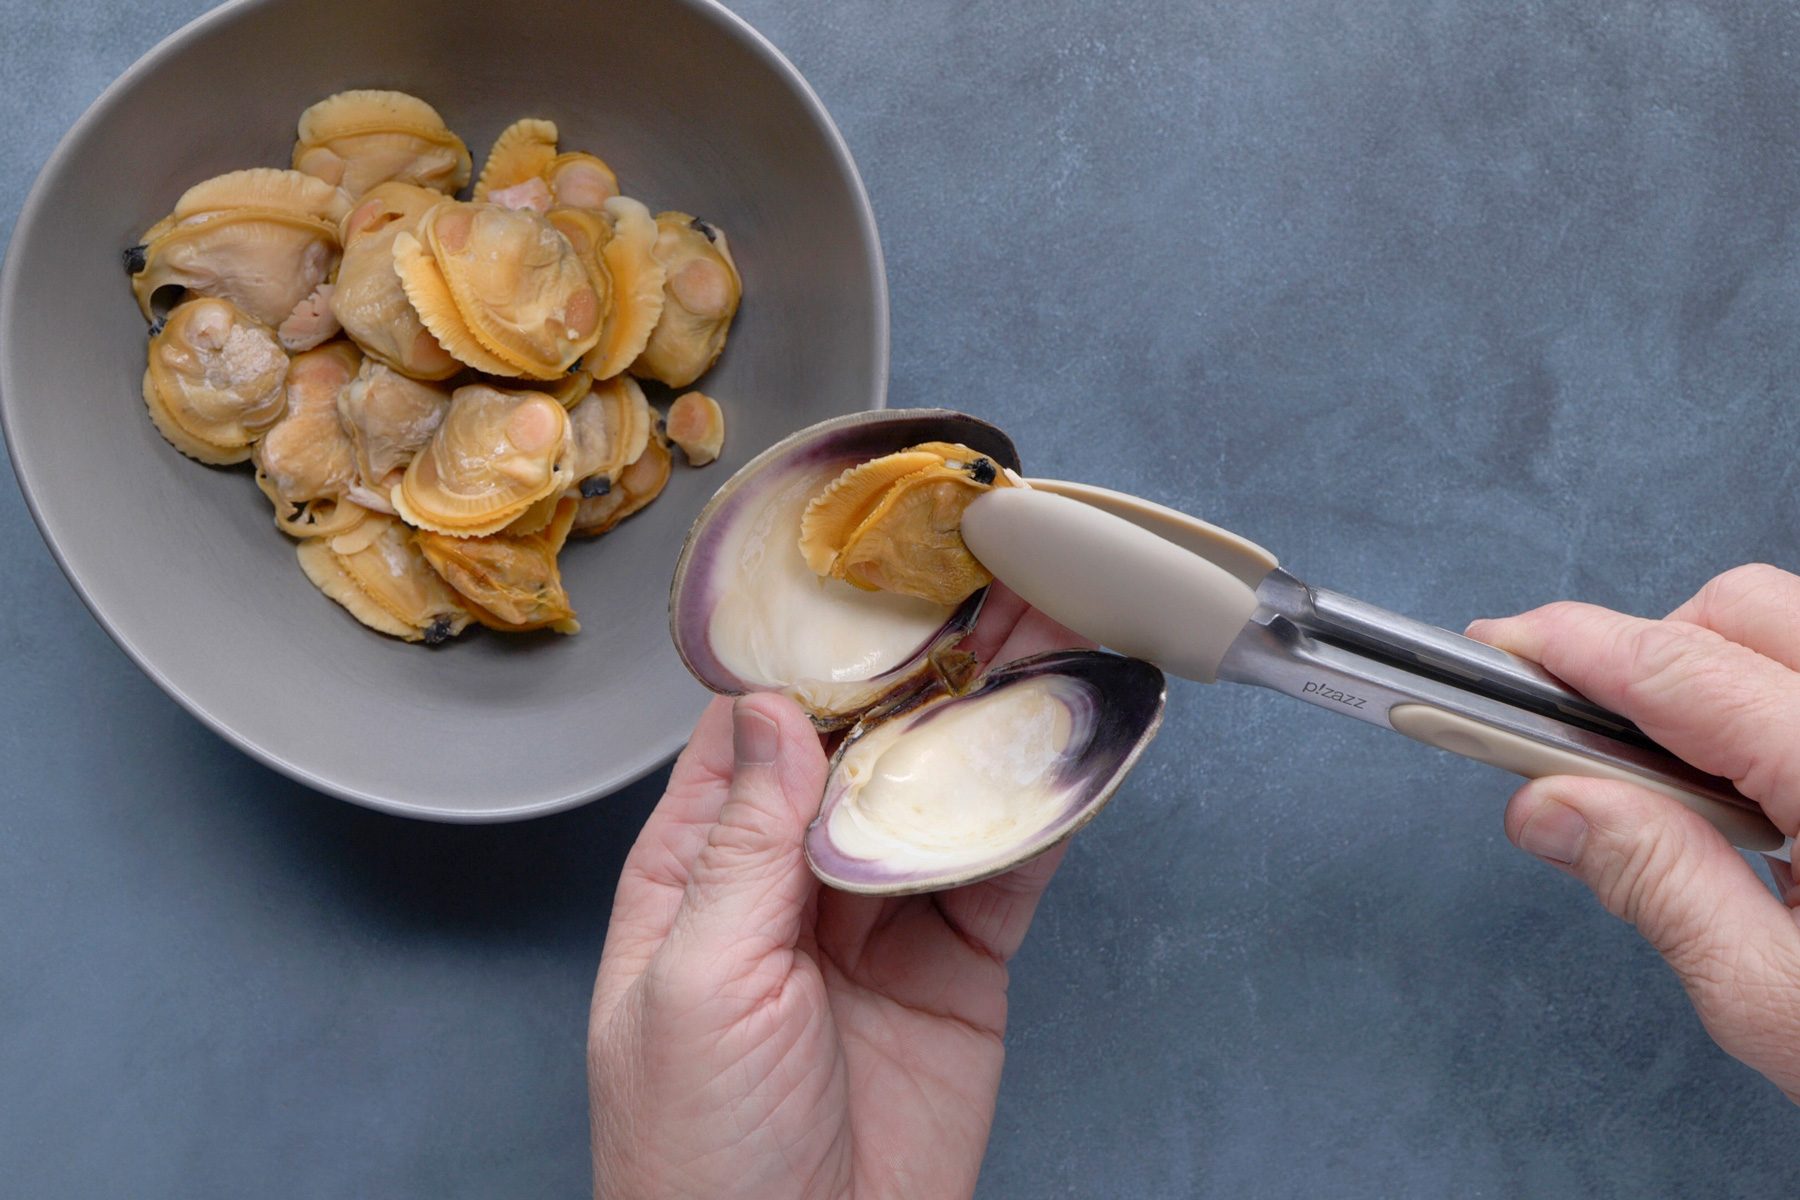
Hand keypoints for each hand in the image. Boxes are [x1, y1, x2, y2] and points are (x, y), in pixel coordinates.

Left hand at [589, 585, 1088, 1198]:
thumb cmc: (699, 1157)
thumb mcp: (702, 986)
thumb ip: (743, 845)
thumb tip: (772, 712)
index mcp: (700, 871)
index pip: (757, 729)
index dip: (817, 651)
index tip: (872, 577)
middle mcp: (792, 878)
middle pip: (866, 745)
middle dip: (927, 664)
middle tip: (990, 577)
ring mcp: (880, 918)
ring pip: (942, 792)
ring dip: (995, 714)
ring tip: (1052, 626)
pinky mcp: (958, 965)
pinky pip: (1007, 869)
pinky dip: (1044, 807)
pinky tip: (1076, 742)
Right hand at [1467, 564, 1799, 1099]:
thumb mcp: (1781, 1007)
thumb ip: (1658, 886)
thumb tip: (1551, 804)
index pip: (1680, 668)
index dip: (1571, 650)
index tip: (1501, 650)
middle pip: (1742, 609)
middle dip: (1647, 652)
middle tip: (1593, 748)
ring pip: (1796, 628)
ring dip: (1718, 673)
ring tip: (1706, 792)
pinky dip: (1780, 700)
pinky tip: (1780, 797)